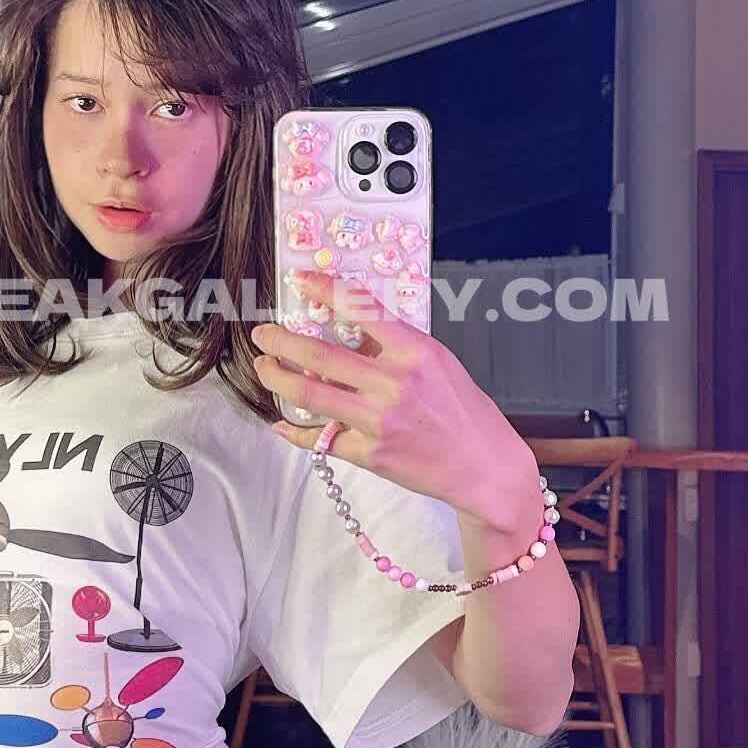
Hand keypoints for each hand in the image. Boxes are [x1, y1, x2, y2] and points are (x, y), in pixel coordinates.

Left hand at [250, 269, 540, 528]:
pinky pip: (320, 439)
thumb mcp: (440, 364)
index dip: (324, 290)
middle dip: (281, 340)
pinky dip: (295, 430)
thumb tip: (353, 334)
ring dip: (277, 378)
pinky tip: (280, 422)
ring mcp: (379, 420)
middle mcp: (394, 383)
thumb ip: (397, 348)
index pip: (361, 309)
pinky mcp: (370, 454)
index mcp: (416, 352)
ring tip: (264, 368)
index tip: (301, 280)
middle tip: (263, 334)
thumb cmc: (466, 413)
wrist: (485, 468)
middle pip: (320, 354)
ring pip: (310, 393)